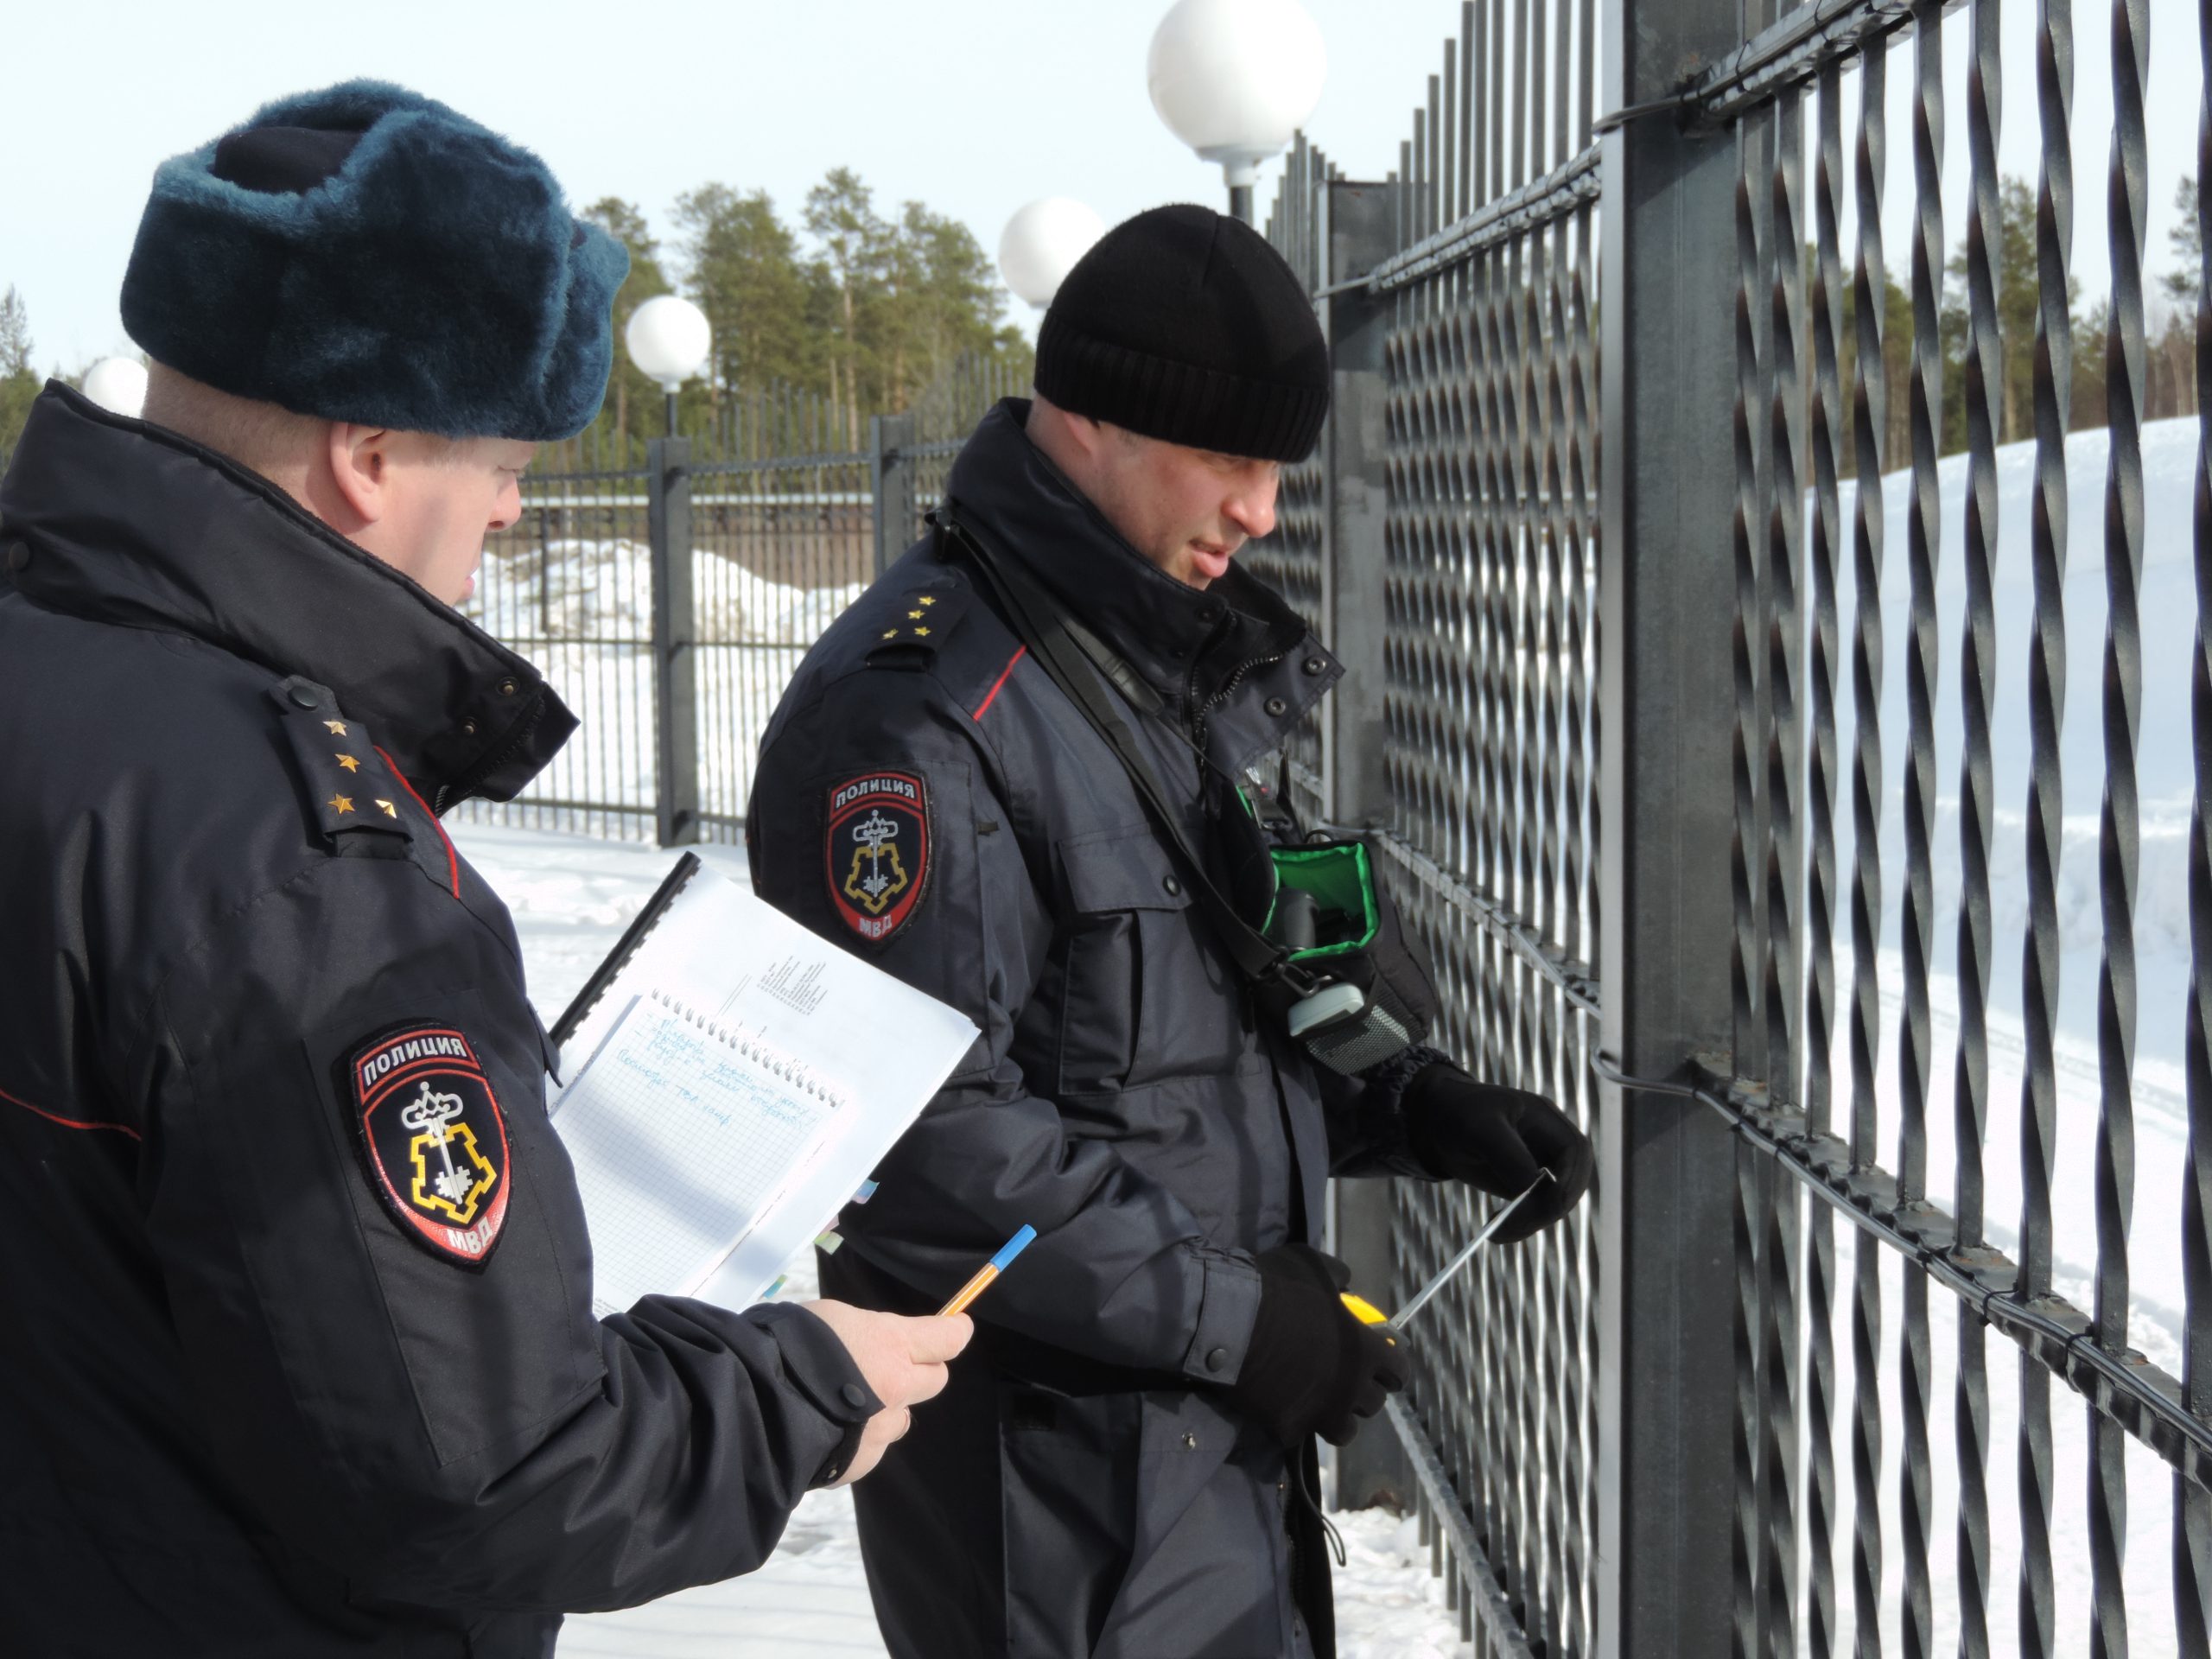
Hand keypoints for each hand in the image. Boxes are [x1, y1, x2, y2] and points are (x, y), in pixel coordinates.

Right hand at [800, 1300, 972, 1485]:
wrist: (758, 1406)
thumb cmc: (788, 1346)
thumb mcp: (829, 1319)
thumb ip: (861, 1335)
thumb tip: (869, 1344)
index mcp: (890, 1345)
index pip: (946, 1338)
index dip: (954, 1331)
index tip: (957, 1327)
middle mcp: (896, 1387)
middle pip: (935, 1379)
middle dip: (920, 1371)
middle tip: (893, 1366)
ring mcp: (880, 1429)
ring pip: (901, 1419)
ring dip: (887, 1411)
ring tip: (850, 1406)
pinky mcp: (860, 1463)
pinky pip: (870, 1449)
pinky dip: (857, 1440)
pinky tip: (829, 1433)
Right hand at [1228, 1243, 1406, 1447]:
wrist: (1229, 1321)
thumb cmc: (1277, 1288)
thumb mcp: (1314, 1265)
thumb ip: (1337, 1276)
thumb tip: (1346, 1283)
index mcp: (1365, 1351)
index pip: (1399, 1371)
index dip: (1392, 1368)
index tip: (1384, 1366)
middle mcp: (1350, 1387)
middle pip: (1373, 1404)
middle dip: (1363, 1392)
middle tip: (1345, 1379)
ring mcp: (1321, 1412)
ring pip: (1345, 1430)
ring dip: (1337, 1417)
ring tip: (1320, 1403)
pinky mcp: (1289, 1428)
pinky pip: (1300, 1432)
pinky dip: (1294, 1422)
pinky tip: (1281, 1406)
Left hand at [1402, 1065, 1592, 1241]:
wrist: (1435, 1124)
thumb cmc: (1459, 1114)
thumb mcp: (1480, 1130)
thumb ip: (1509, 1157)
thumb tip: (1533, 1189)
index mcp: (1546, 1119)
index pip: (1576, 1151)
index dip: (1570, 1179)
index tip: (1549, 1205)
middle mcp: (1550, 1143)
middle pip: (1570, 1181)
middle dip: (1549, 1208)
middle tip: (1513, 1225)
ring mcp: (1541, 1166)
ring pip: (1555, 1202)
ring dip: (1532, 1221)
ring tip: (1496, 1231)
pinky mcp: (1527, 1186)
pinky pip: (1536, 1211)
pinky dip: (1521, 1224)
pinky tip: (1496, 1228)